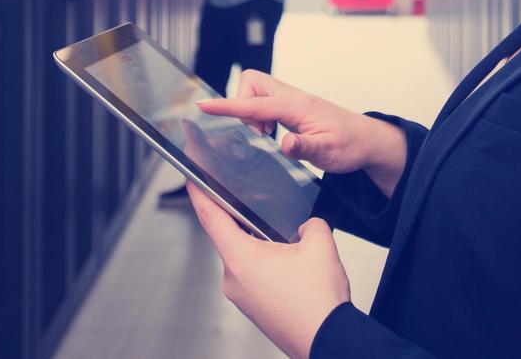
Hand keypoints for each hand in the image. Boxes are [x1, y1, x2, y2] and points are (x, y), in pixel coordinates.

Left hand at [187, 181, 348, 358]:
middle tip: (251, 199)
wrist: (329, 341)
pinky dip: (264, 262)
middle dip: (240, 217)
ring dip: (258, 243)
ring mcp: (241, 296)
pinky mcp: (253, 306)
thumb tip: (306, 226)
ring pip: (242, 256)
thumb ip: (310, 222)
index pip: (210, 217)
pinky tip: (286, 261)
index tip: (191, 179)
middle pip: (227, 236)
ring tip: (282, 237)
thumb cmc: (318, 303)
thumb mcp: (320, 244)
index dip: (199, 193)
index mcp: (241, 259)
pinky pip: (251, 274)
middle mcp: (234, 279)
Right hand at [196, 71, 406, 189]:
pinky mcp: (292, 107)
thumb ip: (304, 147)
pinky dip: (260, 116)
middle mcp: (292, 98)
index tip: (204, 106)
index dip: (227, 106)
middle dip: (242, 105)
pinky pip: (264, 102)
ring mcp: (291, 101)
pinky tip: (272, 134)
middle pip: (251, 84)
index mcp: (296, 106)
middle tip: (258, 133)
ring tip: (267, 136)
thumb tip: (284, 144)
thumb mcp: (328, 152)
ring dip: (252, 113)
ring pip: (256, 92)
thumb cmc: (350, 144)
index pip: (254, 103)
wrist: (368, 140)